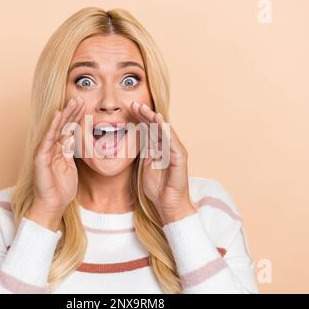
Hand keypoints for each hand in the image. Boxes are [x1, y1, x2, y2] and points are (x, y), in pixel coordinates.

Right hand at [27, 96, 84, 230]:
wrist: (52, 205)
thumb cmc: (61, 189)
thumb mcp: (71, 166)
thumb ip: (70, 152)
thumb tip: (74, 138)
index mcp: (59, 149)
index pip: (68, 129)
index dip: (76, 117)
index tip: (84, 105)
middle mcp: (51, 147)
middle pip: (63, 125)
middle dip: (72, 111)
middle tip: (80, 98)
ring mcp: (45, 151)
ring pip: (56, 128)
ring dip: (65, 114)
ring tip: (73, 102)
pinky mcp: (41, 157)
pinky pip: (48, 139)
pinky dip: (53, 126)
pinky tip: (58, 115)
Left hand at [131, 101, 195, 224]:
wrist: (169, 205)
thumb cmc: (158, 188)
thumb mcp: (145, 166)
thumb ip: (143, 152)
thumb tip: (132, 142)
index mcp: (158, 148)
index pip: (148, 128)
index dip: (139, 118)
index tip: (128, 108)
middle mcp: (168, 146)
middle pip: (156, 126)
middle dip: (145, 114)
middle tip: (133, 103)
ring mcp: (175, 151)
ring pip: (164, 130)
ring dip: (154, 118)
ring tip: (144, 109)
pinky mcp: (180, 158)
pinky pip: (173, 141)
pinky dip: (166, 131)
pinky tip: (160, 121)